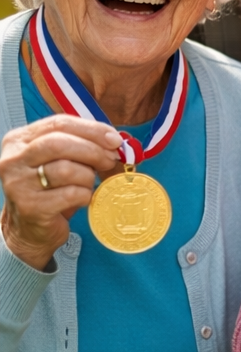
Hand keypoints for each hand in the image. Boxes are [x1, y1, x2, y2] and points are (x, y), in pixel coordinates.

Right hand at [0, 115, 121, 269]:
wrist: (30, 228)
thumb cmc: (51, 189)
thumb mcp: (61, 160)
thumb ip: (82, 146)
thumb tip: (116, 143)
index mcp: (19, 140)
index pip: (59, 123)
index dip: (92, 129)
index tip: (115, 139)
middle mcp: (13, 159)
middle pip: (59, 143)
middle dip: (93, 151)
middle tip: (110, 160)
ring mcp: (18, 183)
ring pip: (66, 169)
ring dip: (88, 177)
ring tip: (88, 184)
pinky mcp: (29, 207)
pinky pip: (70, 194)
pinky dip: (84, 195)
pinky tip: (81, 199)